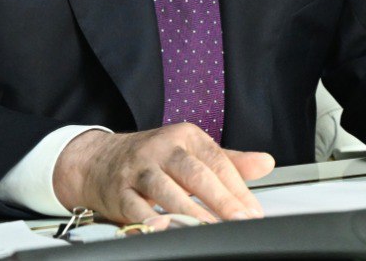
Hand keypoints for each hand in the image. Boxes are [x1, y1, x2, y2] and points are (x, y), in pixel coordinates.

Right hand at [53, 124, 274, 224]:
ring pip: (167, 190)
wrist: (99, 160)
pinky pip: (136, 207)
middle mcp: (162, 149)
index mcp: (185, 137)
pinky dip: (149, 220)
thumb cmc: (154, 159)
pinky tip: (163, 229)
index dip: (237, 188)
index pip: (217, 162)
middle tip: (239, 220)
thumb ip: (229, 161)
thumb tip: (266, 162)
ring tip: (210, 229)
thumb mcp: (192, 153)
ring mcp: (139, 169)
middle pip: (195, 174)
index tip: (253, 211)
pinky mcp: (119, 190)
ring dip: (190, 212)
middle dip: (220, 199)